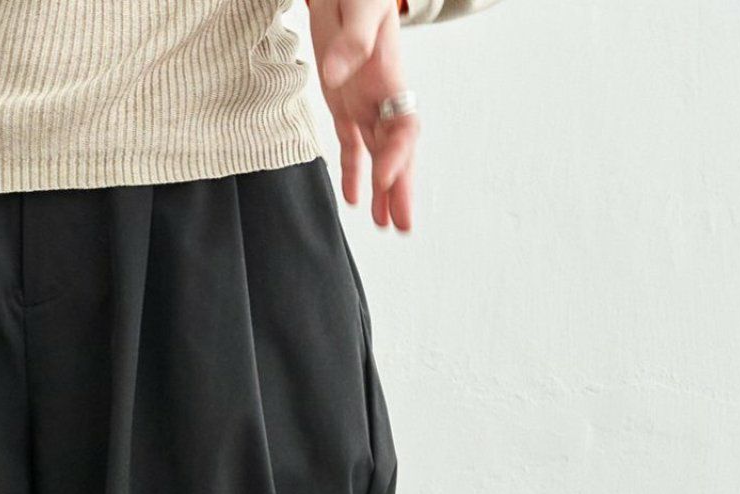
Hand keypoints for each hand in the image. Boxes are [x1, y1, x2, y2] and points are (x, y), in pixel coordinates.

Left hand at [308, 0, 418, 231]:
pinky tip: (354, 200)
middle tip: (401, 225)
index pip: (403, 126)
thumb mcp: (359, 5)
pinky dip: (353, 172)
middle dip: (400, 188)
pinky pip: (352, 145)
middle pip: (398, 150)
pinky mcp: (345, 104)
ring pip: (378, 154)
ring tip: (384, 225)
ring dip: (382, 190)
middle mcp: (383, 94)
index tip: (381, 181)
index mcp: (391, 74)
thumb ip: (351, 40)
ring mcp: (365, 101)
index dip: (396, 156)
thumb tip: (336, 75)